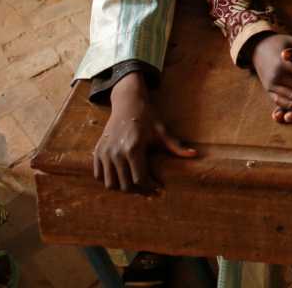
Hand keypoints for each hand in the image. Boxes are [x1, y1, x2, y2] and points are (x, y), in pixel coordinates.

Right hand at [92, 72, 197, 191]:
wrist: (128, 101)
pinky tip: (122, 177)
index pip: (140, 179)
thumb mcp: (162, 131)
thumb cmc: (147, 116)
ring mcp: (105, 153)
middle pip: (125, 185)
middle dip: (139, 191)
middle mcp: (116, 153)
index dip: (151, 188)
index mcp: (133, 148)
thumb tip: (194, 154)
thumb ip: (175, 146)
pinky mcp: (97, 151)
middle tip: (150, 191)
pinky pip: (99, 175)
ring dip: (123, 188)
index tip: (160, 189)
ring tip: (136, 185)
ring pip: (110, 183)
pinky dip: (109, 180)